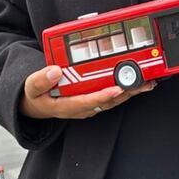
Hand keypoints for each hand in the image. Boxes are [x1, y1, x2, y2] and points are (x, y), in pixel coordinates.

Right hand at [20, 65, 154, 119]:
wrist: (36, 104)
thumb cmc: (36, 94)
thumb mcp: (31, 87)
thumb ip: (40, 80)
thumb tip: (54, 71)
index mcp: (65, 105)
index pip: (87, 101)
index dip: (103, 95)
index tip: (117, 88)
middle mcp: (81, 107)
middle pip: (107, 101)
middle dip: (126, 93)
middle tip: (143, 83)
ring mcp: (88, 104)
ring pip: (112, 99)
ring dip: (131, 92)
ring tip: (147, 82)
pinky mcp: (93, 99)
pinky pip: (111, 96)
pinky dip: (126, 90)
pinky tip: (138, 83)